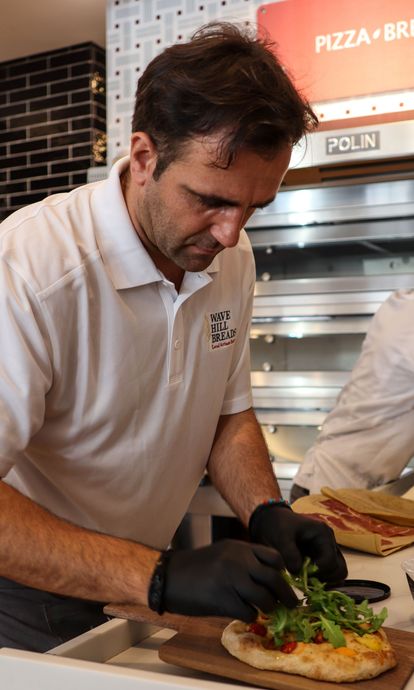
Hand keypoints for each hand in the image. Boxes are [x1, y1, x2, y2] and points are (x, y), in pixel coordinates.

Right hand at [160, 539, 297, 620]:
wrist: (170, 576)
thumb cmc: (197, 566)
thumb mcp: (224, 552)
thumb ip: (246, 559)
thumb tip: (269, 576)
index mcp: (241, 548)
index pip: (275, 557)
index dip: (282, 572)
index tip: (284, 581)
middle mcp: (239, 561)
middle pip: (275, 579)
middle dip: (287, 595)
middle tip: (292, 604)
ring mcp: (232, 580)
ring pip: (265, 598)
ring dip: (270, 608)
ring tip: (267, 610)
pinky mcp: (224, 600)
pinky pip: (249, 612)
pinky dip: (250, 616)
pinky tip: (244, 613)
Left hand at [249, 505, 346, 582]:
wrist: (272, 520)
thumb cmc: (277, 525)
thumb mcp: (281, 536)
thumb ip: (289, 553)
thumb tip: (298, 572)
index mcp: (323, 533)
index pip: (330, 561)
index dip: (318, 572)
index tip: (302, 575)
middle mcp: (330, 542)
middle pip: (339, 569)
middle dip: (324, 579)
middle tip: (306, 581)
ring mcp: (328, 550)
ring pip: (338, 574)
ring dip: (324, 582)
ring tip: (306, 581)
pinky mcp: (322, 558)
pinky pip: (330, 575)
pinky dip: (322, 581)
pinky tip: (306, 581)